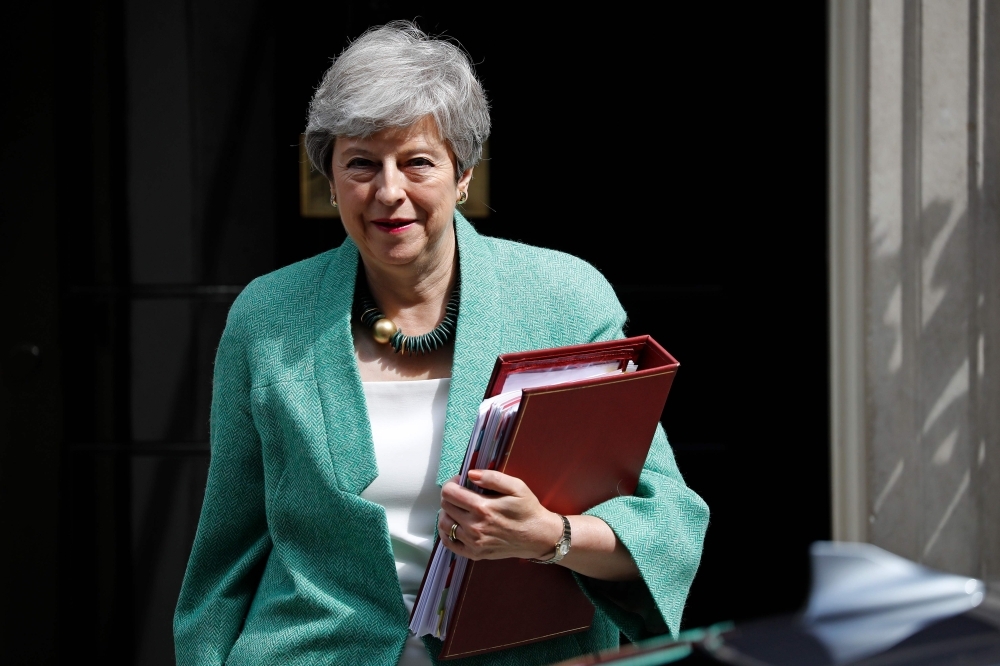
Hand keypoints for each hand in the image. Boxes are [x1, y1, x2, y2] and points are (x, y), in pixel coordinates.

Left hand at [438, 469, 562, 560]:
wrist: (539, 536)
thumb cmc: (528, 509)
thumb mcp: (517, 487)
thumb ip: (492, 478)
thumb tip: (470, 474)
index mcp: (483, 507)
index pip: (449, 493)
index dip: (451, 483)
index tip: (460, 482)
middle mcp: (474, 526)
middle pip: (445, 507)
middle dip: (450, 496)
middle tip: (460, 493)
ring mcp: (473, 542)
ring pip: (444, 524)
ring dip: (447, 513)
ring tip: (458, 508)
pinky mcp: (475, 553)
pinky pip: (449, 543)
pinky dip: (446, 533)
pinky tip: (454, 524)